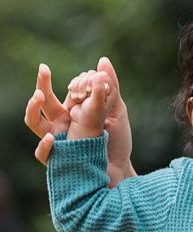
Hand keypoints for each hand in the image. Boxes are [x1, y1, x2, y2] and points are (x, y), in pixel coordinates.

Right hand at [26, 57, 134, 186]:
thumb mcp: (117, 111)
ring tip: (38, 96)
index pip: (66, 91)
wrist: (120, 170)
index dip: (76, 83)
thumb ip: (110, 87)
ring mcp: (57, 141)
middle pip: (44, 102)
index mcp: (75, 111)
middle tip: (43, 69)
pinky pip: (42, 154)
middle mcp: (62, 124)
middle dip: (41, 84)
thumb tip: (102, 60)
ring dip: (32, 109)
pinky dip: (44, 147)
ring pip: (34, 124)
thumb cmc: (118, 142)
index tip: (87, 83)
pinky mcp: (58, 159)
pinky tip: (51, 139)